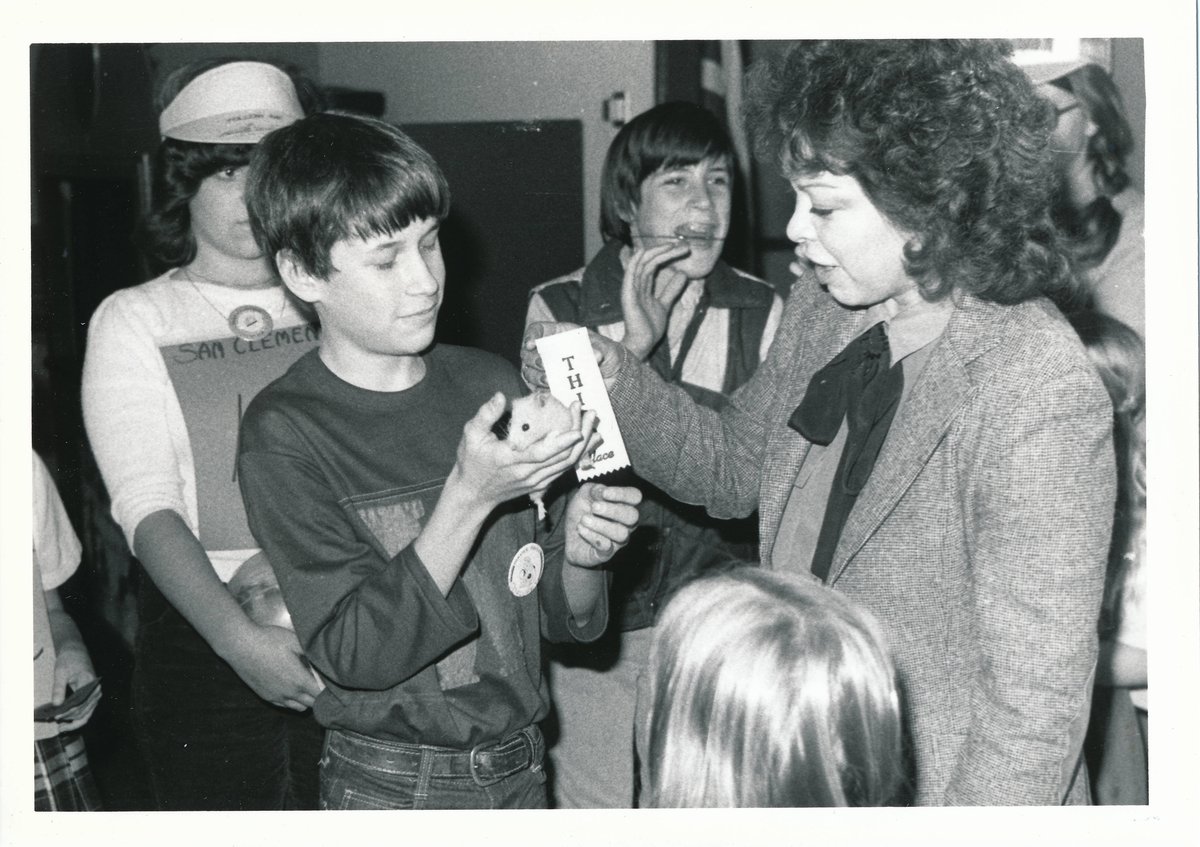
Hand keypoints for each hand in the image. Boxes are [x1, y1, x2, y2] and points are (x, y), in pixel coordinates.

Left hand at [50, 644, 99, 730]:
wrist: (76, 653)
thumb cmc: (69, 661)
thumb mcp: (60, 672)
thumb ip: (58, 688)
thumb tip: (56, 704)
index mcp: (90, 683)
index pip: (80, 703)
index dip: (68, 712)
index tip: (56, 715)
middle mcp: (96, 692)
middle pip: (83, 711)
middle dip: (68, 717)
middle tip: (53, 720)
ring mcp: (95, 696)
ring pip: (86, 715)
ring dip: (73, 721)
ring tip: (59, 726)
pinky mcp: (92, 698)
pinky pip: (86, 713)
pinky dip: (77, 720)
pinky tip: (66, 724)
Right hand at [225, 623, 323, 710]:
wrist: (241, 645)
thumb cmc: (270, 640)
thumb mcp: (296, 641)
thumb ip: (312, 655)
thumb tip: (326, 660)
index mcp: (300, 680)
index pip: (322, 695)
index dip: (330, 691)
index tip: (335, 683)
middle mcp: (289, 693)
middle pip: (312, 704)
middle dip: (321, 696)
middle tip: (325, 684)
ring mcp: (276, 697)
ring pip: (299, 707)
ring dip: (307, 700)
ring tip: (309, 686)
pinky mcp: (265, 696)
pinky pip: (284, 705)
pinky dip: (293, 701)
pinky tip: (293, 687)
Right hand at [453, 392, 591, 508]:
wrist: (473, 495)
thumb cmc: (471, 463)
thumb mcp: (471, 435)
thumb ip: (485, 415)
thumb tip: (500, 396)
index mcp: (513, 460)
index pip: (543, 453)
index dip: (563, 441)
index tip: (577, 427)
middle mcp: (529, 473)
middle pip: (563, 457)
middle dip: (581, 434)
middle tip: (590, 413)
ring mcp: (537, 482)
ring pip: (567, 465)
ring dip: (583, 444)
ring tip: (592, 423)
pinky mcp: (540, 485)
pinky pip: (564, 471)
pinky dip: (578, 456)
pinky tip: (586, 442)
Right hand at [521, 321, 628, 389]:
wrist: (614, 377)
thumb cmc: (608, 355)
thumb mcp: (606, 349)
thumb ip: (599, 350)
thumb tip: (596, 356)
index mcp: (559, 334)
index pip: (537, 330)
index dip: (531, 335)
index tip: (531, 344)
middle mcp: (550, 351)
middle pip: (527, 353)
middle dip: (532, 359)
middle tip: (542, 365)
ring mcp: (548, 369)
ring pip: (529, 372)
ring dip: (535, 376)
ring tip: (547, 381)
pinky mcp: (551, 386)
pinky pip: (538, 389)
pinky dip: (541, 390)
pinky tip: (549, 391)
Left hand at [564, 483, 642, 567]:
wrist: (570, 536)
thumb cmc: (582, 512)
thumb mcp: (584, 495)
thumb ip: (595, 489)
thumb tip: (603, 491)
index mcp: (624, 505)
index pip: (635, 496)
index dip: (622, 494)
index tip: (604, 493)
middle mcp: (626, 523)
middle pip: (632, 516)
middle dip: (613, 510)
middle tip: (594, 507)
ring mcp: (618, 540)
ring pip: (621, 533)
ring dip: (600, 525)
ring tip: (584, 519)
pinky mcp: (606, 554)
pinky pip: (606, 546)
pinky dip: (592, 536)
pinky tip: (580, 528)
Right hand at [620, 242, 690, 359]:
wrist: (643, 343)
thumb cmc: (650, 327)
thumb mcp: (665, 304)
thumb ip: (671, 290)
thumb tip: (683, 275)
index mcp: (643, 286)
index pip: (655, 264)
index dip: (668, 255)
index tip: (684, 249)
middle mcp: (636, 284)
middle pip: (650, 261)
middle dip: (666, 251)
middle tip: (683, 245)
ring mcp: (631, 289)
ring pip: (642, 264)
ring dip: (657, 253)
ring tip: (672, 246)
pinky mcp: (627, 295)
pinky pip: (630, 275)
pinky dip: (634, 262)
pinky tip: (641, 251)